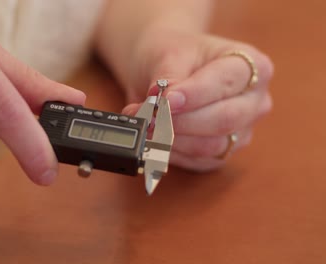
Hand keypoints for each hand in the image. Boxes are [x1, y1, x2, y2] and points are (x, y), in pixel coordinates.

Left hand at [121, 23, 272, 171]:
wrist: (166, 67)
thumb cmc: (175, 55)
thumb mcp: (170, 55)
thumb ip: (168, 79)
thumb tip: (161, 105)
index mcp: (253, 66)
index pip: (226, 83)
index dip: (194, 94)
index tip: (166, 99)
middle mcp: (254, 102)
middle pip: (223, 120)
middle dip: (180, 121)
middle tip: (148, 114)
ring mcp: (241, 131)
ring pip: (209, 146)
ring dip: (169, 138)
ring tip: (142, 121)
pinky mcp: (221, 154)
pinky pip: (195, 160)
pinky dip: (168, 150)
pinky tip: (151, 135)